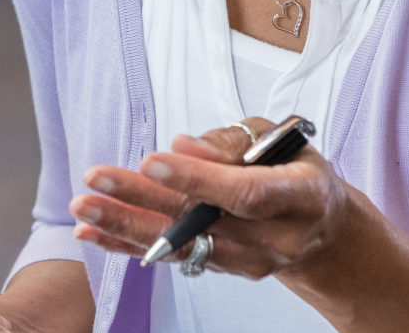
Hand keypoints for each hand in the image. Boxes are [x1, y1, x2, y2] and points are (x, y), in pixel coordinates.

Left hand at [67, 119, 356, 281]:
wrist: (323, 228)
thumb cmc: (296, 169)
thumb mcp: (280, 138)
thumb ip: (232, 142)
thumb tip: (184, 146)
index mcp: (302, 196)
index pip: (245, 191)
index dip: (198, 179)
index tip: (152, 160)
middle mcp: (278, 237)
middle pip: (203, 222)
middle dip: (143, 199)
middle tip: (97, 179)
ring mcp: (251, 261)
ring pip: (182, 246)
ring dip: (127, 226)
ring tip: (85, 207)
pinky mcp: (227, 270)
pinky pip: (174, 258)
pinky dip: (130, 244)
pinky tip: (94, 232)